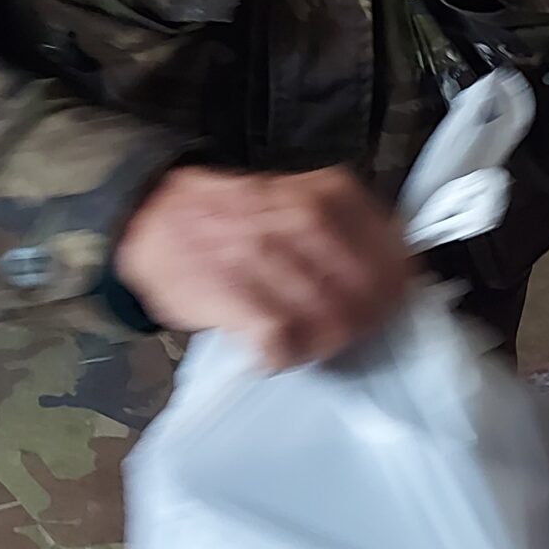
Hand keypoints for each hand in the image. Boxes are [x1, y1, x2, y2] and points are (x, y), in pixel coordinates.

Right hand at [114, 165, 412, 368]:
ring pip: (327, 312)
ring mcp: (261, 256)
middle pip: (362, 282)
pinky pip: (279, 336)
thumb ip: (337, 222)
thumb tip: (393, 262)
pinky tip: (282, 353)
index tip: (401, 295)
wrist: (147, 217)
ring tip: (326, 343)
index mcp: (316, 194)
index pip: (382, 241)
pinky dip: (287, 353)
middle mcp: (293, 220)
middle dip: (373, 313)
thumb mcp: (287, 198)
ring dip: (334, 337)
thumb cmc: (225, 216)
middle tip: (368, 328)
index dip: (398, 276)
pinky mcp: (229, 293)